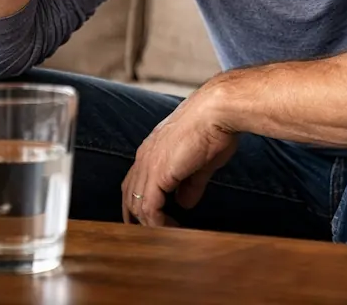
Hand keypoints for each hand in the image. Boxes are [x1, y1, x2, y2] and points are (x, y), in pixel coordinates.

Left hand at [121, 88, 238, 226]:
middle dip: (137, 218)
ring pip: (137, 205)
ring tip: (170, 234)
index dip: (139, 203)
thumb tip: (184, 202)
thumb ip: (190, 184)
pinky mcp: (158, 174)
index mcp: (152, 149)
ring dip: (152, 224)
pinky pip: (150, 209)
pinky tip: (173, 229)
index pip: (134, 181)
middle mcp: (144, 156)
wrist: (217, 111)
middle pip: (129, 194)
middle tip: (153, 235)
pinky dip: (158, 224)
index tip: (151, 220)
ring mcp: (148, 165)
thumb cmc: (214, 128)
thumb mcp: (201, 162)